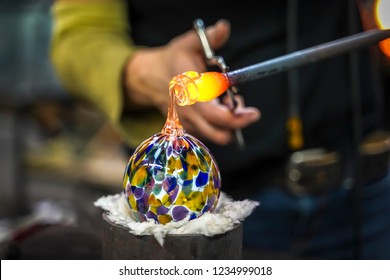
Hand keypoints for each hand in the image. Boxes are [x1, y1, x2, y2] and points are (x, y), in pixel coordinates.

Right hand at [124, 20, 259, 144]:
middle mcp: (191, 114)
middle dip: (237, 123)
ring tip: (226, 103)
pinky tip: (216, 107)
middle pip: (221, 134)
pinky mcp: (188, 128)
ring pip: (216, 135)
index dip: (239, 118)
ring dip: (227, 124)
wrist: (150, 78)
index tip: (254, 113)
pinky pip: (208, 133)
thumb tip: (223, 28)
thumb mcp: (189, 45)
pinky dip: (217, 125)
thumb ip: (208, 37)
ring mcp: (188, 124)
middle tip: (239, 105)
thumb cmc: (174, 61)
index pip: (219, 116)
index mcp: (193, 94)